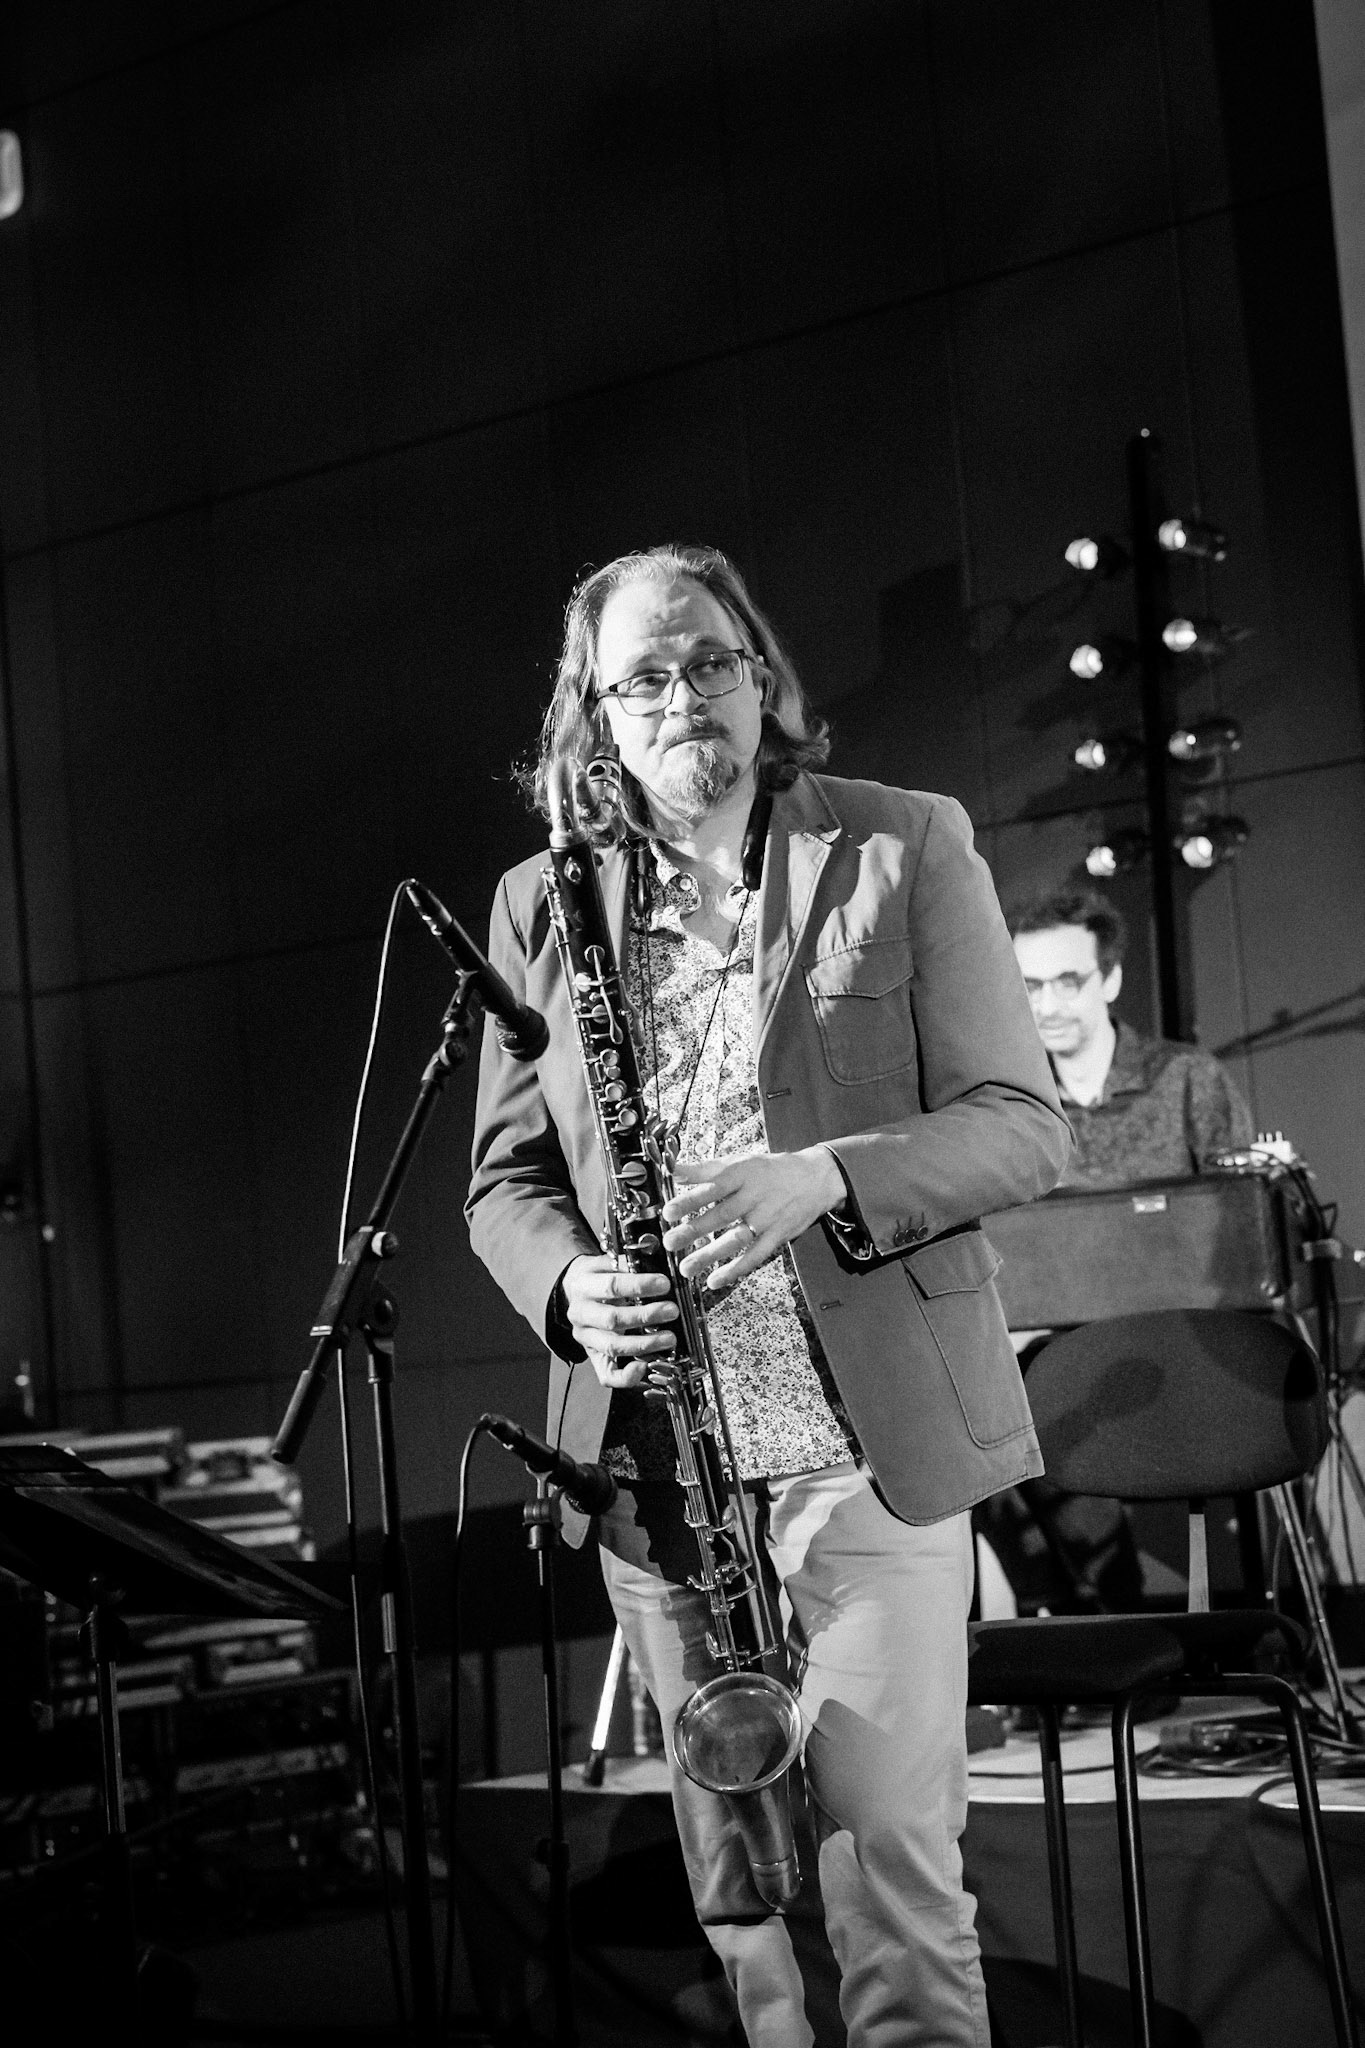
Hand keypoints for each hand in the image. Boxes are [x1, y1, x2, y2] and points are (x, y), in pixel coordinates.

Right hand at [561, 1253, 679, 1388]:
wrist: (577, 1293)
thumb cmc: (601, 1278)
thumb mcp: (609, 1263)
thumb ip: (629, 1262)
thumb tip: (656, 1256)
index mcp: (583, 1286)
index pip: (611, 1286)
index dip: (639, 1285)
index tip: (664, 1284)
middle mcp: (580, 1314)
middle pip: (613, 1319)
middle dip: (646, 1316)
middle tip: (672, 1311)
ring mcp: (586, 1338)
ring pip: (612, 1347)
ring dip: (644, 1344)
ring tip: (670, 1338)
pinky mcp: (594, 1357)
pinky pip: (607, 1375)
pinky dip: (626, 1376)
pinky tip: (644, 1367)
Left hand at [662, 1146, 846, 1291]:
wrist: (816, 1179)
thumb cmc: (771, 1170)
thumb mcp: (740, 1162)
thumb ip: (705, 1169)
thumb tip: (672, 1170)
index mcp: (743, 1173)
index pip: (713, 1187)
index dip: (690, 1200)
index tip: (668, 1212)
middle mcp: (756, 1196)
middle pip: (722, 1215)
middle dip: (694, 1230)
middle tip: (670, 1242)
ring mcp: (768, 1218)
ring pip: (736, 1239)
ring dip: (710, 1255)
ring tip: (686, 1268)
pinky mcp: (778, 1236)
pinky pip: (756, 1256)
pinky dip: (736, 1270)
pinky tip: (715, 1280)